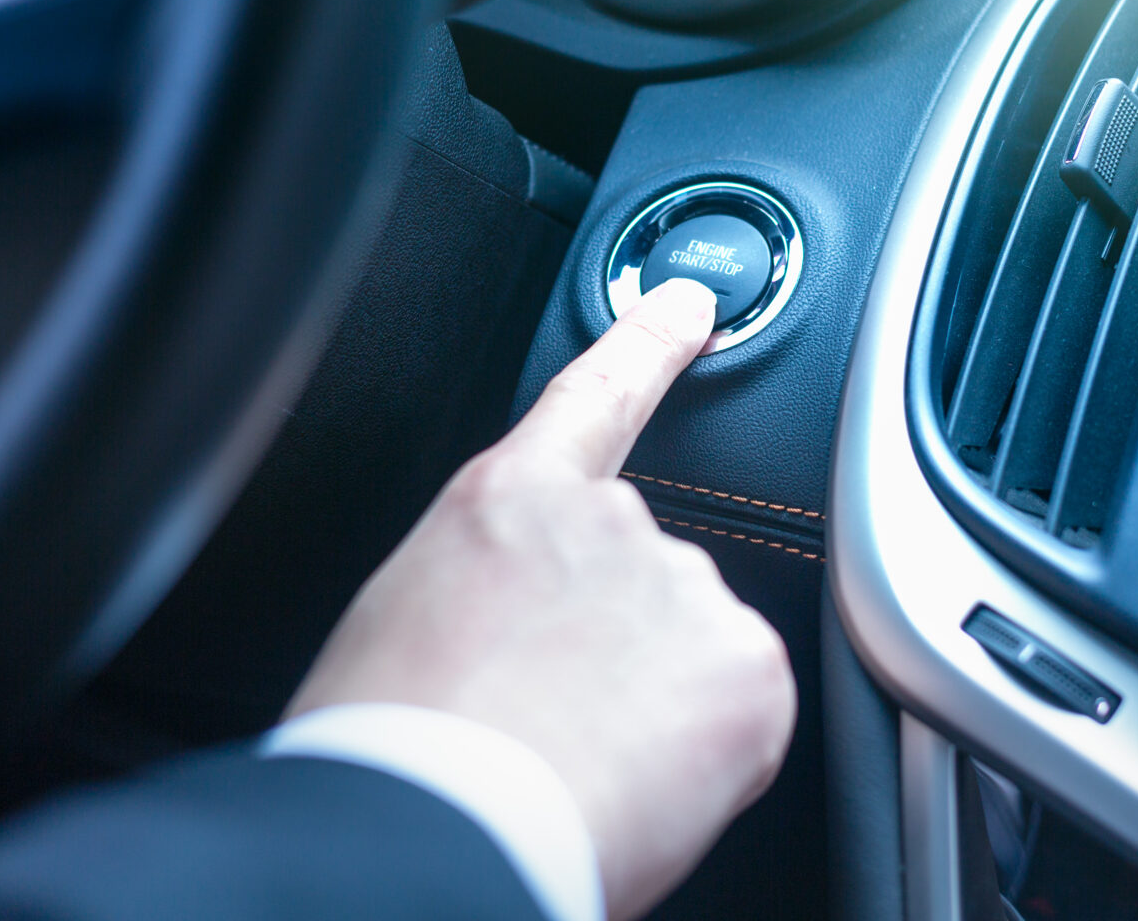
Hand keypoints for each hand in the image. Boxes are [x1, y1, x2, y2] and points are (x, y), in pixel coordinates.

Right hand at [287, 278, 796, 920]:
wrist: (437, 833)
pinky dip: (704, 756)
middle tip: (554, 727)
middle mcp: (609, 522)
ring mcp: (684, 586)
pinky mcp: (746, 665)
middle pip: (642, 576)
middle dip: (618, 648)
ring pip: (692, 649)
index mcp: (507, 505)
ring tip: (581, 770)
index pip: (594, 398)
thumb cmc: (392, 755)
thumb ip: (497, 592)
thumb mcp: (409, 630)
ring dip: (656, 705)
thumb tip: (530, 635)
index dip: (647, 344)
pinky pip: (740, 710)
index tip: (692, 305)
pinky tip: (636, 788)